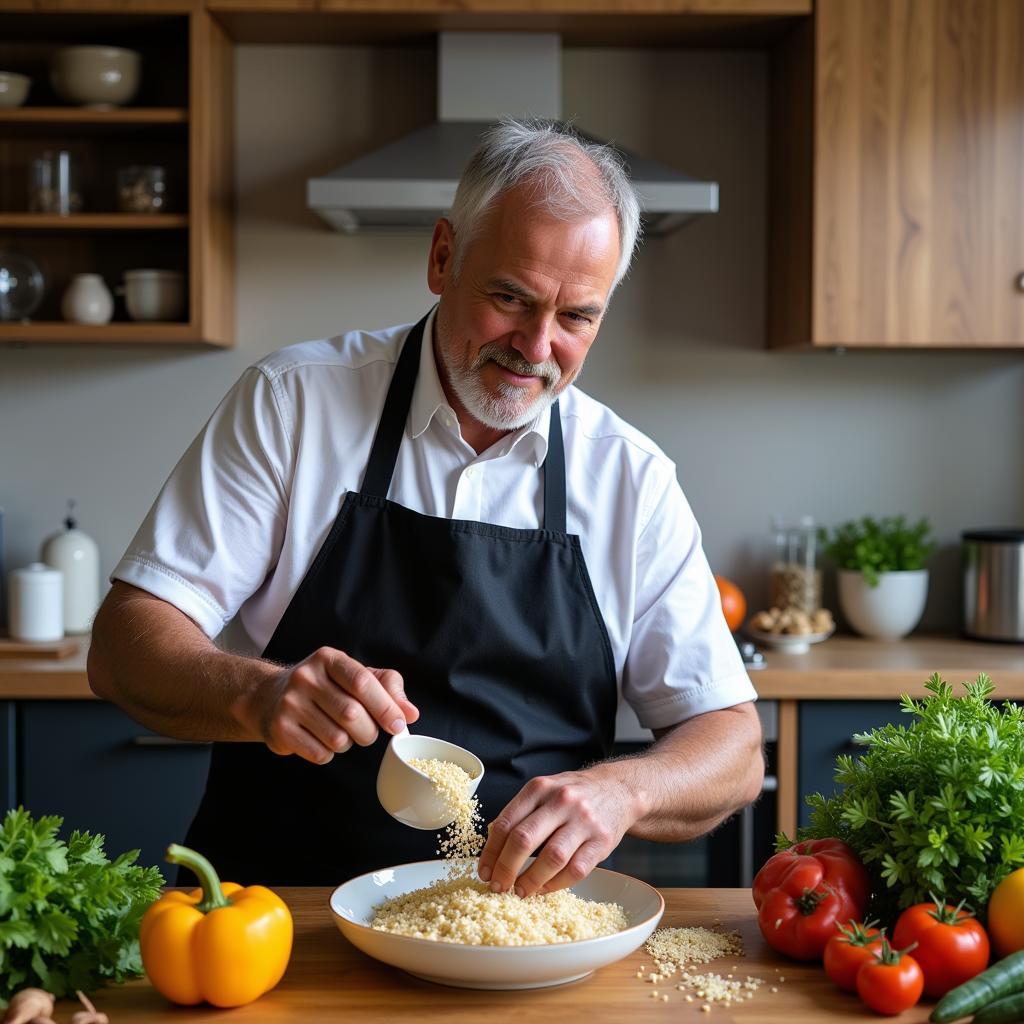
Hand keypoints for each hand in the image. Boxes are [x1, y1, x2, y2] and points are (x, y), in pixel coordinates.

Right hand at [250, 647, 418, 764]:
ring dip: (348, 744)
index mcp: (329, 659)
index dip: (385, 706)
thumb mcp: (354, 677)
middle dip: (369, 731)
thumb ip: (387, 688)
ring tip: (340, 733)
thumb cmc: (324, 687)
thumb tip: (411, 714)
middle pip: (352, 714)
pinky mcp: (280, 729)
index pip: (363, 682)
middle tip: (367, 732)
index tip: (399, 725)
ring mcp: (290, 703)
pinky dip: (329, 754)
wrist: (270, 697)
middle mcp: (306, 677)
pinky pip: (320, 754)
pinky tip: (321, 740)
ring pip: (337, 738)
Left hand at [477, 767, 642, 897]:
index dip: (491, 853)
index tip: (484, 873)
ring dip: (530, 881)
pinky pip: (575, 870)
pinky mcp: (602, 841)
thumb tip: (493, 849)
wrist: (618, 789)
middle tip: (498, 887)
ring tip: (520, 892)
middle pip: (524, 840)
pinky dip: (555, 885)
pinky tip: (544, 888)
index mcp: (539, 788)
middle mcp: (561, 801)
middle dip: (506, 869)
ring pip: (551, 858)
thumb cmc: (573, 794)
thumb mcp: (544, 791)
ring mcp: (583, 821)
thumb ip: (520, 813)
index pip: (506, 823)